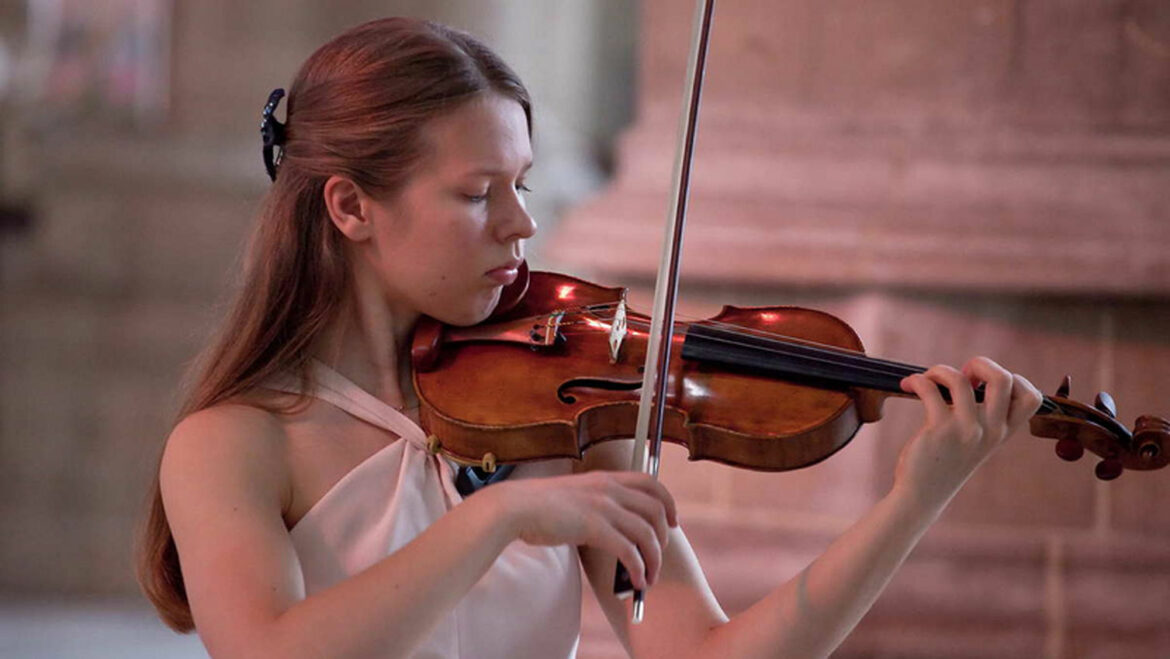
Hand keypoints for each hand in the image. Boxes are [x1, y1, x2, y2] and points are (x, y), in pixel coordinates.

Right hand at [488, 471, 677, 590]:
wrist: (515, 507)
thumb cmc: (538, 506)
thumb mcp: (574, 495)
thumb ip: (594, 503)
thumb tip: (609, 528)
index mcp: (605, 479)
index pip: (650, 483)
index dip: (668, 502)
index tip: (672, 521)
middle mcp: (609, 489)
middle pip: (656, 510)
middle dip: (663, 537)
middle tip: (658, 556)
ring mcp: (603, 506)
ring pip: (647, 533)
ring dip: (653, 560)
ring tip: (648, 578)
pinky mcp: (595, 527)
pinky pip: (629, 551)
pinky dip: (638, 568)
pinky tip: (636, 581)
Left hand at [894, 356, 1042, 513]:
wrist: (923, 494)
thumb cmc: (946, 461)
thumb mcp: (976, 440)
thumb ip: (984, 415)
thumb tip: (971, 374)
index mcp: (1003, 432)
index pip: (1032, 397)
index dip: (1014, 379)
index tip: (987, 385)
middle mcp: (990, 430)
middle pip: (1003, 379)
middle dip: (981, 363)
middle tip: (962, 375)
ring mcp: (965, 430)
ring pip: (960, 380)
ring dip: (939, 370)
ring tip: (927, 379)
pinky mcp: (938, 430)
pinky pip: (929, 389)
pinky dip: (917, 380)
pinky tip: (909, 386)